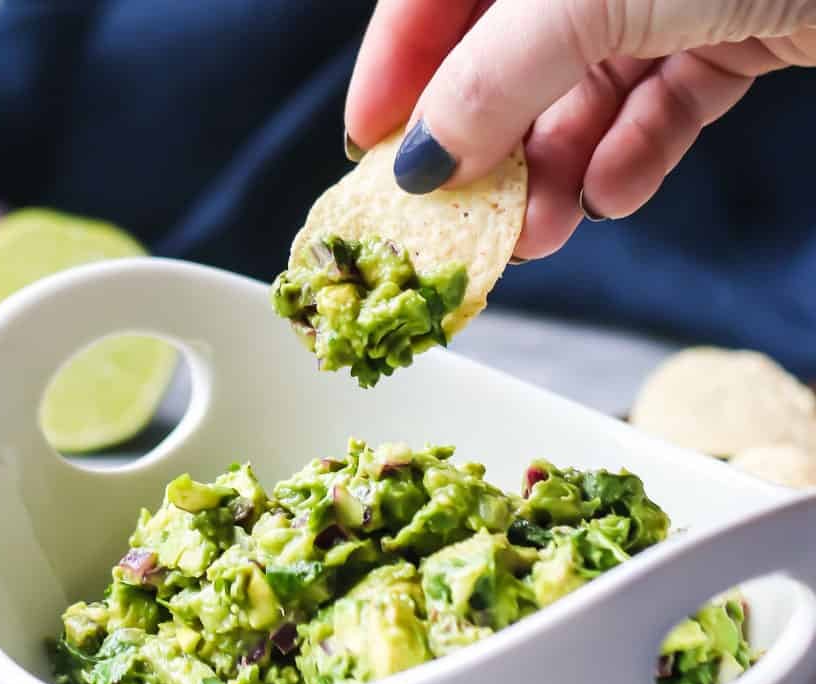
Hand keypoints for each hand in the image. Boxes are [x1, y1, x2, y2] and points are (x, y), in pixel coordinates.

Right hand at [345, 0, 815, 258]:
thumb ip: (492, 75)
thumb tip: (418, 157)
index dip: (396, 74)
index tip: (370, 156)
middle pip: (511, 54)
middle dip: (489, 147)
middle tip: (468, 221)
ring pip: (586, 91)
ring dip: (558, 171)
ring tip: (545, 231)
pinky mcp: (742, 23)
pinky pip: (666, 100)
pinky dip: (637, 154)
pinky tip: (618, 192)